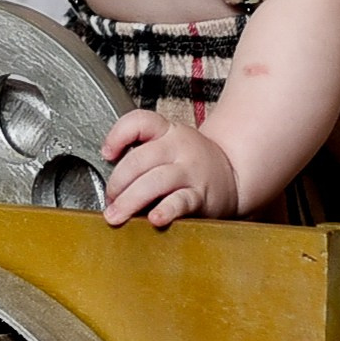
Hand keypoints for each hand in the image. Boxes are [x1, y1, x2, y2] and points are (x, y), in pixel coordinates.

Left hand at [101, 109, 241, 228]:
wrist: (233, 177)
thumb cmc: (190, 164)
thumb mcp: (169, 147)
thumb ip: (140, 155)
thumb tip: (108, 183)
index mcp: (167, 132)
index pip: (139, 121)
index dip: (117, 135)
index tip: (106, 154)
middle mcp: (179, 148)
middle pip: (140, 159)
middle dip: (117, 182)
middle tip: (109, 201)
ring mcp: (190, 172)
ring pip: (154, 181)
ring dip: (130, 200)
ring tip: (116, 215)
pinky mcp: (200, 196)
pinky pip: (180, 202)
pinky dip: (165, 211)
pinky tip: (154, 219)